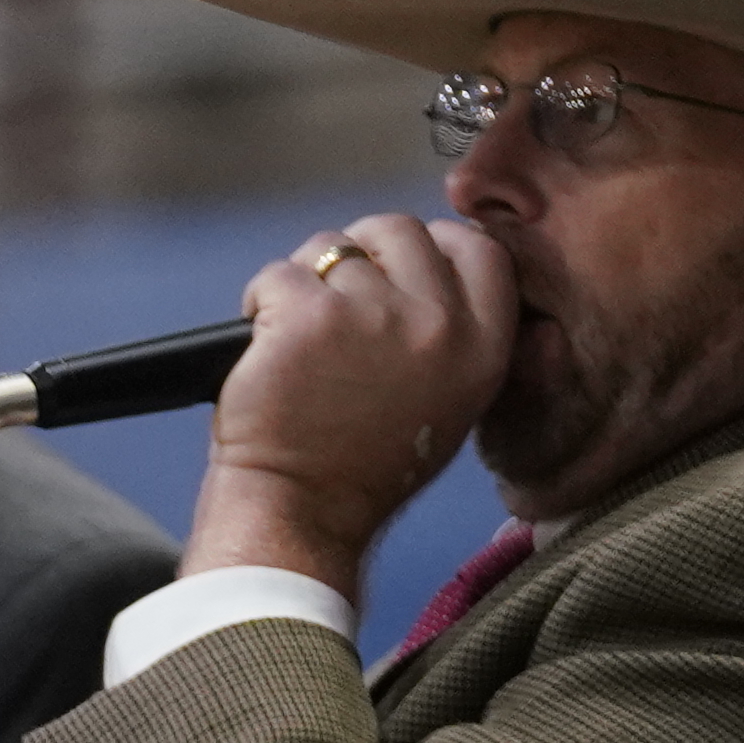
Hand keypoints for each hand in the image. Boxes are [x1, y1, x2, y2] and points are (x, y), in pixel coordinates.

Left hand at [194, 213, 511, 587]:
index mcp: (482, 345)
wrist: (301, 512)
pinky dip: (261, 302)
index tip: (396, 268)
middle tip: (332, 305)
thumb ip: (454, 333)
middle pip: (398, 230)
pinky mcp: (308, 314)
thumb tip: (434, 266)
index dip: (432, 245)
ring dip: (304, 282)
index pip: (477, 247)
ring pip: (330, 248)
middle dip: (358, 254)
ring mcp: (372, 313)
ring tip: (297, 340)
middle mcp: (438, 323)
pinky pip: (279, 274)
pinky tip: (264, 347)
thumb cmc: (363, 466)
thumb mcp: (448, 402)